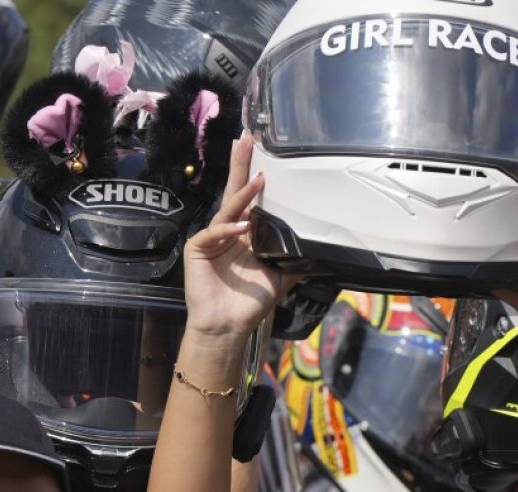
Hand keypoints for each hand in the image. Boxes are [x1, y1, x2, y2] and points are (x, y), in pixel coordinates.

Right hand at [182, 131, 298, 343]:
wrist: (228, 327)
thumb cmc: (250, 304)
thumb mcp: (280, 278)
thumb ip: (295, 260)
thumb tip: (320, 248)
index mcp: (245, 235)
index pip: (251, 199)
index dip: (255, 175)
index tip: (264, 151)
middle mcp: (228, 231)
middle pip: (235, 192)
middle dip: (240, 164)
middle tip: (247, 138)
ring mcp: (212, 239)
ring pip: (227, 209)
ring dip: (243, 195)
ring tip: (259, 180)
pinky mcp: (198, 250)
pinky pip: (213, 233)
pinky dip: (228, 229)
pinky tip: (243, 227)